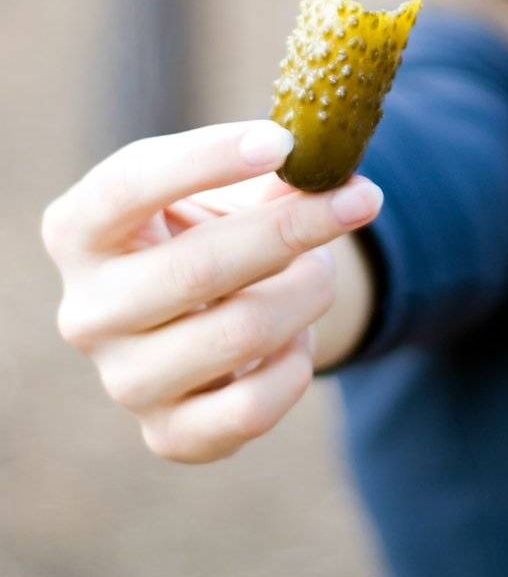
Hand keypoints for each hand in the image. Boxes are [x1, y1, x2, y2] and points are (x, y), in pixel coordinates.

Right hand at [40, 119, 382, 462]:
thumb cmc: (207, 229)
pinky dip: (296, 363)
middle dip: (292, 228)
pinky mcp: (167, 435)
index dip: (208, 158)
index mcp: (78, 229)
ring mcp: (122, 381)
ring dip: (307, 290)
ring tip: (321, 267)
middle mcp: (86, 311)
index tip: (283, 141)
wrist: (199, 318)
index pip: (130, 184)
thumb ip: (270, 170)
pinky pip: (253, 408)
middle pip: (197, 267)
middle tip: (360, 199)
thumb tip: (331, 165)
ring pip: (240, 333)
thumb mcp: (223, 187)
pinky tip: (297, 337)